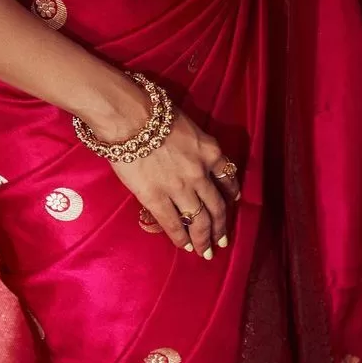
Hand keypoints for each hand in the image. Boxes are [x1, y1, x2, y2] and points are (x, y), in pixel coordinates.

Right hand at [104, 97, 239, 256]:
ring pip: (199, 221)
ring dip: (204, 238)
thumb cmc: (153, 111)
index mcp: (209, 151)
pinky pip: (173, 224)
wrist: (129, 117)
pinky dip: (180, 238)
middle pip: (217, 206)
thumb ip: (194, 145)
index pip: (228, 176)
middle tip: (222, 240)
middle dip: (221, 226)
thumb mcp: (186, 125)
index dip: (231, 193)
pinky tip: (184, 247)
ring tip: (206, 251)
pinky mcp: (157, 199)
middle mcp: (201, 174)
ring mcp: (180, 189)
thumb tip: (190, 156)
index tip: (232, 201)